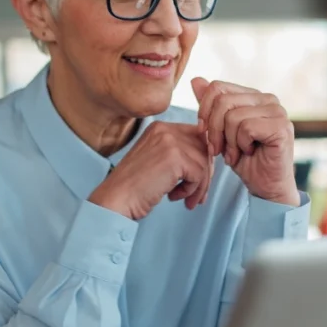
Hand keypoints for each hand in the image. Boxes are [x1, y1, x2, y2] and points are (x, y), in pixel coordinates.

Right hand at [88, 121, 213, 220]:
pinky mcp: (175, 158)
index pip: (197, 137)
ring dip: (199, 186)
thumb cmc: (135, 187)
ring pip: (204, 162)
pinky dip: (192, 190)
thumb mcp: (157, 161)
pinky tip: (175, 197)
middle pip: (204, 148)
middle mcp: (165, 129)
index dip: (201, 159)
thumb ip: (179, 154)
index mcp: (160, 127)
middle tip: (197, 194)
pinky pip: (199, 174)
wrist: (116, 199)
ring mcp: (170, 142)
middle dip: (205, 174)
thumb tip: (210, 160)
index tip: (196, 179)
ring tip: (186, 199)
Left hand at [191, 78, 299, 206]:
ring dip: (228, 142)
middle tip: (218, 150)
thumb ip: (211, 107)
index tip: (203, 133)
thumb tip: (196, 80)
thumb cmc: (245, 160)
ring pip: (233, 116)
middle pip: (223, 101)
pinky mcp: (281, 127)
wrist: (266, 187)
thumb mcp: (220, 132)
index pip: (217, 87)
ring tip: (235, 153)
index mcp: (253, 96)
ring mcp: (277, 111)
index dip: (204, 110)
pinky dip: (241, 145)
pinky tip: (249, 153)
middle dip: (214, 130)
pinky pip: (246, 127)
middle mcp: (268, 99)